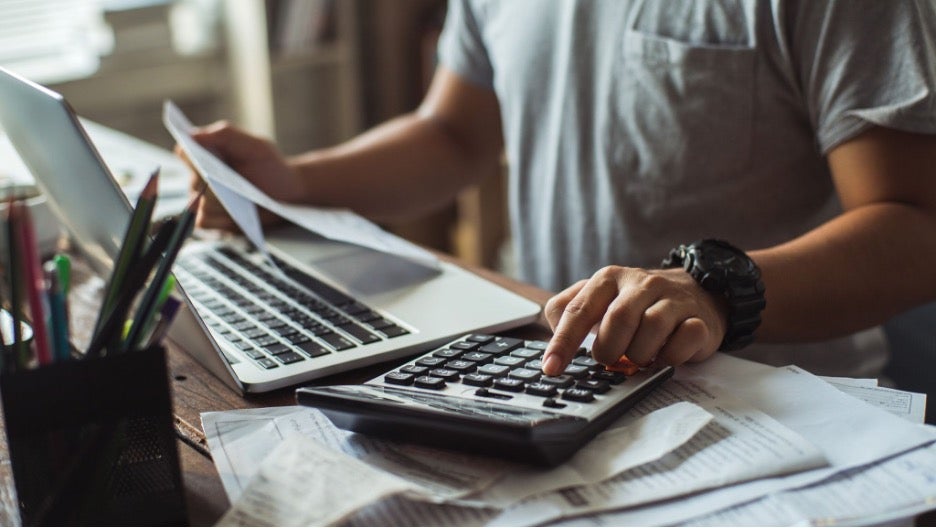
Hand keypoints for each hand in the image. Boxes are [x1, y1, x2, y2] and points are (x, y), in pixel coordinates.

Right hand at [175, 121, 298, 229]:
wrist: (288, 193)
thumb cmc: (270, 166)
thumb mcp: (255, 146)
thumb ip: (226, 135)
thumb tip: (192, 135)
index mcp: (207, 154)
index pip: (184, 152)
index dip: (189, 155)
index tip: (203, 160)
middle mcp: (201, 177)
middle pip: (192, 181)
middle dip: (210, 183)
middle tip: (228, 183)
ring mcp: (206, 200)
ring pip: (197, 204)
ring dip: (217, 202)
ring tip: (240, 199)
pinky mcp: (214, 219)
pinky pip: (204, 221)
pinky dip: (219, 219)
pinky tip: (237, 215)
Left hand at [541, 266, 727, 375]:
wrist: (697, 293)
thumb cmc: (638, 304)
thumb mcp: (600, 299)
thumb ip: (570, 312)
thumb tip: (552, 341)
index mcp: (609, 278)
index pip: (578, 310)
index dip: (563, 342)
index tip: (551, 368)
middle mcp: (640, 283)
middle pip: (618, 320)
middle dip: (609, 349)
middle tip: (610, 360)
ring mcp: (672, 299)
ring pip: (652, 329)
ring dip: (640, 354)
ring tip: (639, 357)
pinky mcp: (699, 319)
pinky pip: (684, 340)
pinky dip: (670, 357)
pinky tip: (664, 357)